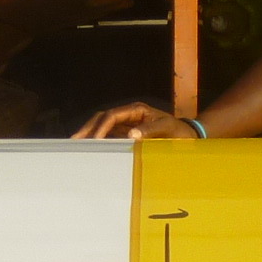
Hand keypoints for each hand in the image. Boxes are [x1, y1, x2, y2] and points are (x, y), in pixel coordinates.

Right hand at [74, 103, 195, 140]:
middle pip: (102, 119)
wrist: (187, 136)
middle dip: (88, 129)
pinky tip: (90, 152)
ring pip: (102, 127)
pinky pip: (109, 137)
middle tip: (74, 142)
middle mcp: (128, 116)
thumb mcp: (166, 128)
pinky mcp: (126, 135)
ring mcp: (126, 125)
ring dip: (90, 135)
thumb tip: (130, 135)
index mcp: (136, 110)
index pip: (112, 116)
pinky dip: (99, 143)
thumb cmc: (178, 131)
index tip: (94, 140)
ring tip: (76, 146)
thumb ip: (150, 130)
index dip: (101, 127)